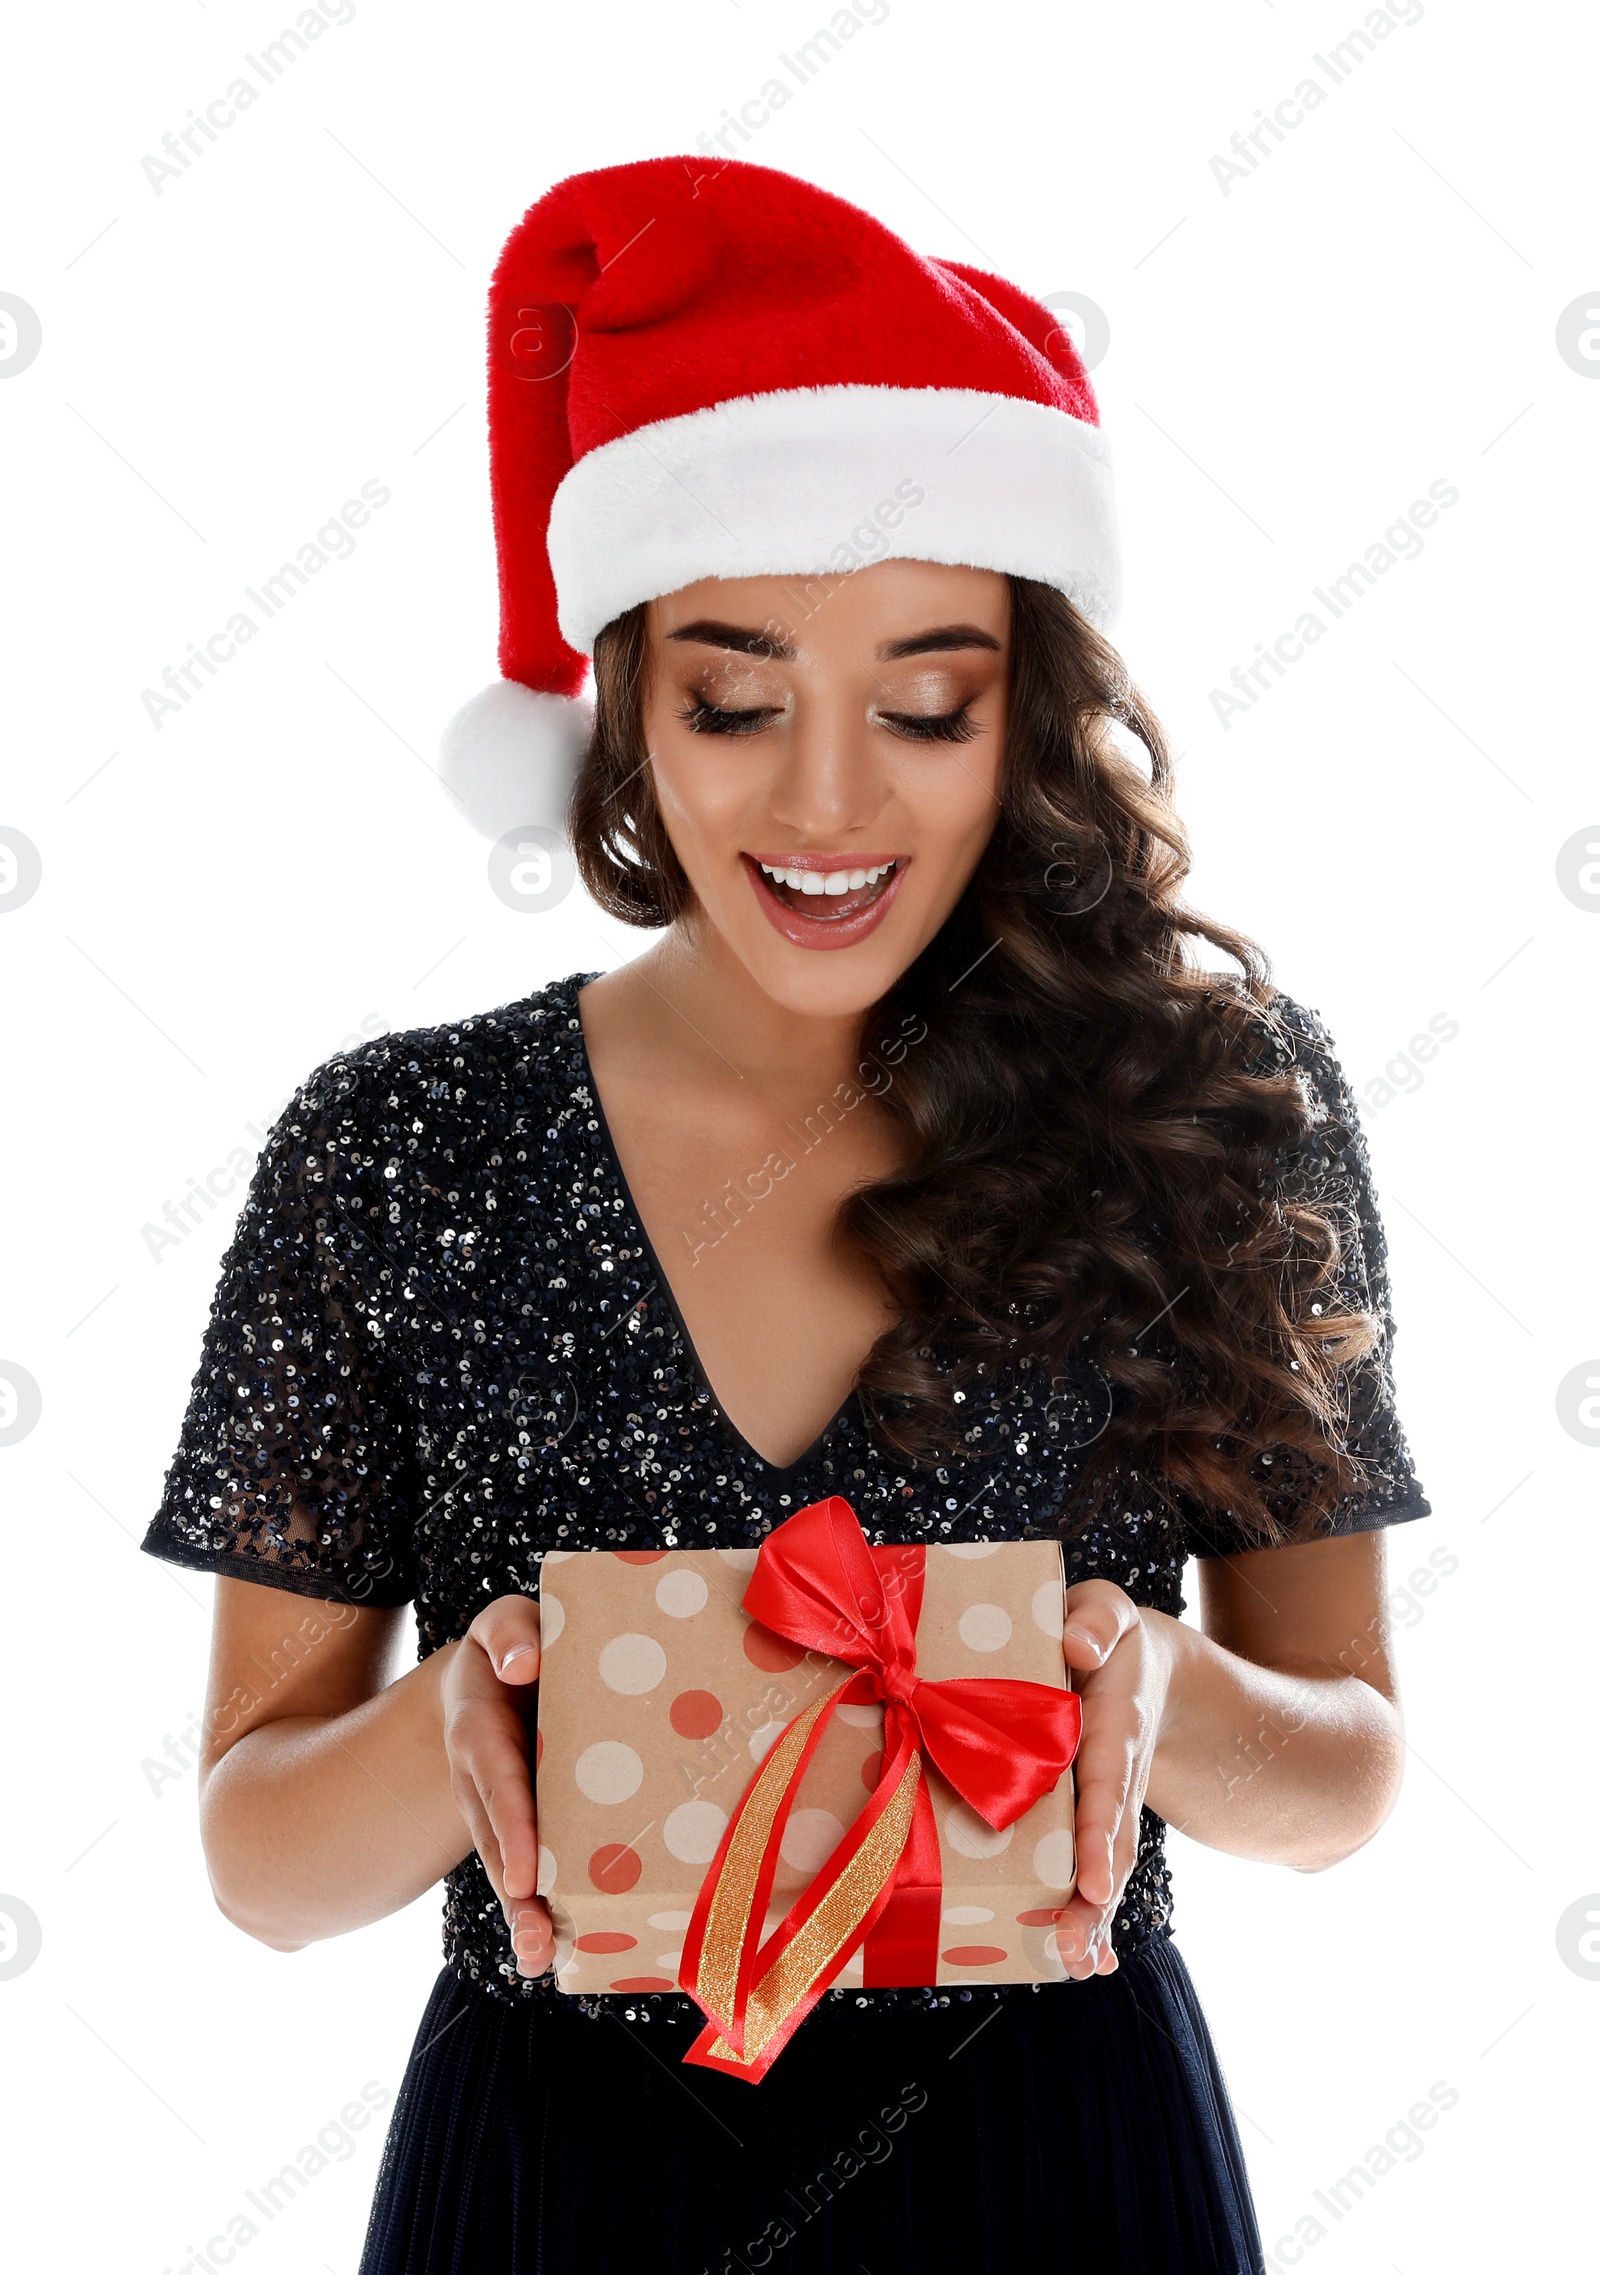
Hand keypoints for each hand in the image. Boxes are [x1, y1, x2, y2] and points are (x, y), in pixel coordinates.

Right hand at [439, 1593, 552, 1977]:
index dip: (510, 1823)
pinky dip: (534, 1912)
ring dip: (523, 1915)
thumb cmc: (516, 1645)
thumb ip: (511, 1631)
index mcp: (480, 1727)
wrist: (494, 1677)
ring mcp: (497, 1809)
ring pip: (506, 1866)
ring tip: (541, 1959)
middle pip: (496, 1840)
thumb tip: (523, 1663)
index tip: (524, 1873)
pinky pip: (524, 1870)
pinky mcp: (521, 1827)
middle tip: (537, 1940)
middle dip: (515, 1892)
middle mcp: (482, 1778)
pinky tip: (551, 1955)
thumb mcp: (505, 1624)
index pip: (495, 1776)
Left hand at [1052, 1579, 1174, 1982]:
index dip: (1097, 1832)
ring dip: (1090, 1917)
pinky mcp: (1099, 1822)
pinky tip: (1089, 1960)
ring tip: (1072, 1964)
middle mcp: (1119, 1775)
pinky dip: (1096, 1916)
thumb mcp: (1107, 1610)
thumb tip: (1076, 1642)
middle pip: (1110, 1844)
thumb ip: (1096, 1617)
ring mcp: (1113, 1805)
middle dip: (1093, 1899)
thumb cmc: (1106, 1634)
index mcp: (1114, 1725)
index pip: (1105, 1782)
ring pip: (1107, 1867)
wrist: (1145, 1667)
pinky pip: (1098, 1871)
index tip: (1089, 1880)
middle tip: (1070, 1949)